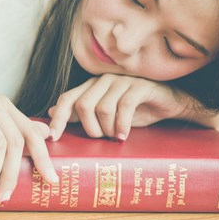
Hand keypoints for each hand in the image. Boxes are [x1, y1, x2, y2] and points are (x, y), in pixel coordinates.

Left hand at [48, 74, 201, 140]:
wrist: (169, 104)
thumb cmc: (136, 110)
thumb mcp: (105, 116)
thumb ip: (79, 113)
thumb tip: (50, 112)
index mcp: (91, 86)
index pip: (67, 98)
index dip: (58, 117)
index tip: (53, 137)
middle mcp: (103, 81)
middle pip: (83, 105)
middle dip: (90, 128)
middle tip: (101, 139)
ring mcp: (121, 81)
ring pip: (102, 108)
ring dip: (108, 129)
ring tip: (115, 137)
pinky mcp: (139, 86)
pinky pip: (123, 106)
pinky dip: (121, 125)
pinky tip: (124, 136)